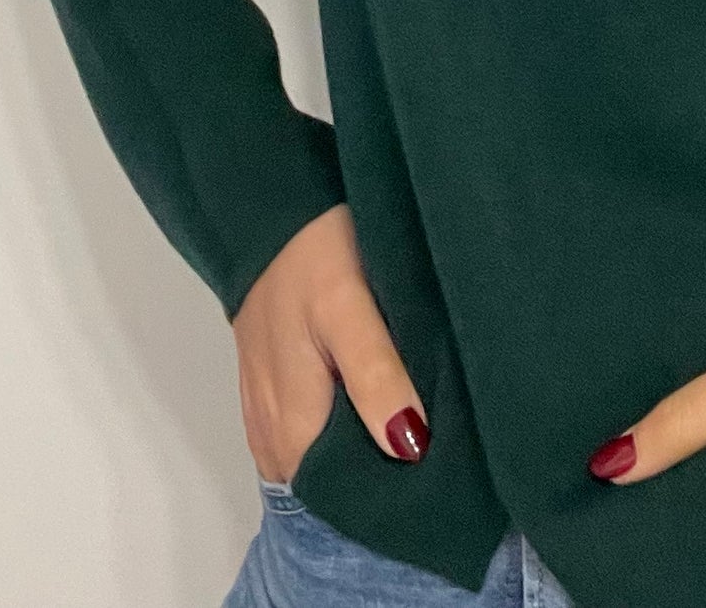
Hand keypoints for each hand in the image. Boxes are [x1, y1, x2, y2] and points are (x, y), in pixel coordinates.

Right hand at [231, 205, 429, 481]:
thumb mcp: (349, 309)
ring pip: (316, 459)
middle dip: (377, 475)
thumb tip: (409, 448)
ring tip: (411, 431)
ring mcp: (268, 410)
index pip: (339, 498)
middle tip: (437, 453)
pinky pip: (302, 432)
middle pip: (328, 484)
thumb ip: (376, 377)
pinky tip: (369, 407)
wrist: (270, 207)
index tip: (434, 480)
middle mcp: (273, 432)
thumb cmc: (313, 255)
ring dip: (356, 453)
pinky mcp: (269, 385)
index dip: (387, 493)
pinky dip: (335, 430)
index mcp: (292, 425)